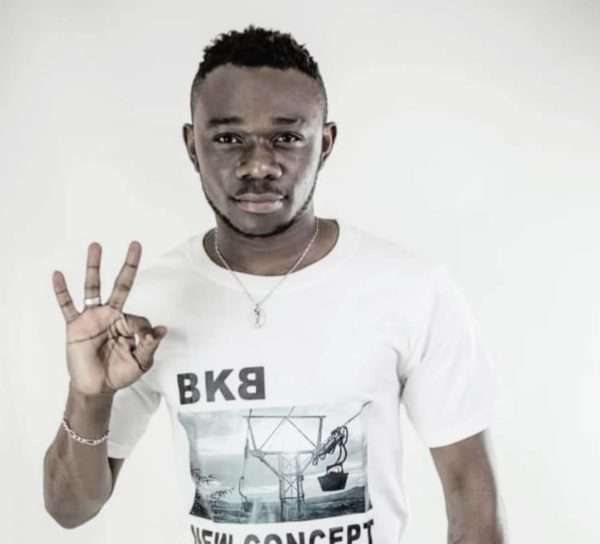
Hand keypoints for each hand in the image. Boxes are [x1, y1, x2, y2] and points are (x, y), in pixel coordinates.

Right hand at [53, 241, 166, 396]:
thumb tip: (161, 330)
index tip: (144, 344)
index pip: (140, 318)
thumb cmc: (120, 374)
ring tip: (96, 245)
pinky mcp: (75, 327)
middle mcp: (111, 315)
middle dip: (129, 265)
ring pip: (93, 287)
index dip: (144, 332)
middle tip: (136, 244)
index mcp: (128, 323)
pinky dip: (62, 291)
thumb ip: (149, 346)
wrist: (96, 388)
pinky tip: (57, 275)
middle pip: (121, 284)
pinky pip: (67, 306)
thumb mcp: (141, 363)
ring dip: (94, 266)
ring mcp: (92, 318)